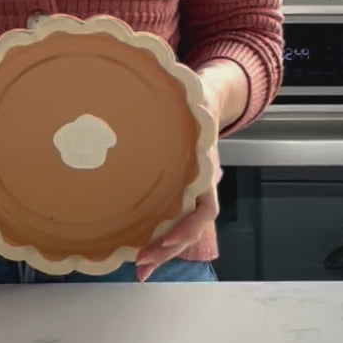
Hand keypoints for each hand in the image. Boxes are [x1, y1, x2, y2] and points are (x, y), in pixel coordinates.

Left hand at [135, 76, 223, 281]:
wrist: (205, 101)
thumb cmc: (194, 102)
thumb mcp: (192, 98)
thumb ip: (183, 94)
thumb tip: (169, 74)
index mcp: (205, 168)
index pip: (206, 207)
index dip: (188, 226)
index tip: (169, 239)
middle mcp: (201, 185)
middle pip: (190, 227)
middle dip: (168, 249)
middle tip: (142, 263)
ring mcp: (189, 191)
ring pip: (180, 229)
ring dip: (161, 251)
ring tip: (139, 268)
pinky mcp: (174, 192)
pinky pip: (169, 221)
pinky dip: (156, 239)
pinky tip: (136, 250)